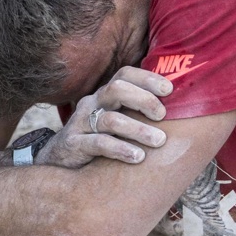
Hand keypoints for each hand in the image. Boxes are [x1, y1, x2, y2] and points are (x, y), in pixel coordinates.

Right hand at [38, 66, 171, 167]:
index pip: (124, 75)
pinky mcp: (74, 144)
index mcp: (104, 95)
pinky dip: (120, 149)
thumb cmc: (96, 138)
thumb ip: (136, 112)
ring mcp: (80, 123)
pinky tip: (138, 157)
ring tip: (159, 141)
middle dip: (143, 99)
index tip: (169, 90)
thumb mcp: (114, 120)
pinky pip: (98, 143)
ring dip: (138, 129)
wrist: (58, 160)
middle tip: (162, 115)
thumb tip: (178, 110)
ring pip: (110, 120)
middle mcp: (92, 104)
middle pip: (116, 90)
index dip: (147, 78)